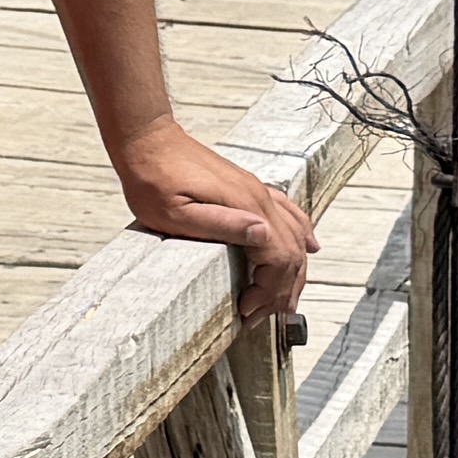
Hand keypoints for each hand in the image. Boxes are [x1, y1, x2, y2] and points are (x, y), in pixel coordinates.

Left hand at [115, 122, 313, 320]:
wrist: (149, 142)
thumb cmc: (154, 179)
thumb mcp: (176, 213)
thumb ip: (221, 225)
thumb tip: (264, 237)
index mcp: (245, 205)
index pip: (279, 257)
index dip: (268, 290)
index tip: (247, 310)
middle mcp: (259, 198)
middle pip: (292, 251)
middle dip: (282, 290)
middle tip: (261, 315)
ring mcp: (257, 191)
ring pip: (295, 235)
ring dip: (293, 270)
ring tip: (281, 299)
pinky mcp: (249, 188)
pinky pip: (289, 213)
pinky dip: (302, 234)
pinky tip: (309, 247)